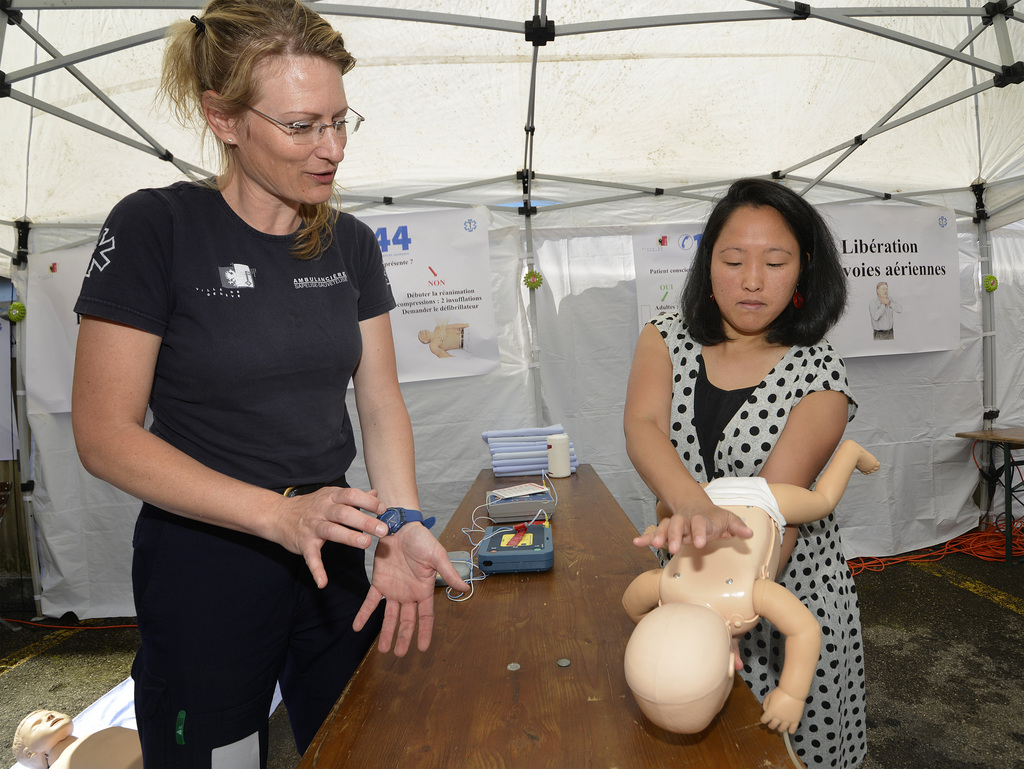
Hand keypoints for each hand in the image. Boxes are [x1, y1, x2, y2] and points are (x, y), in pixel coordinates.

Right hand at [268, 486, 387, 588]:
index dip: (367, 502)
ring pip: (331, 531)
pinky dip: (316, 570)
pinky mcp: (303, 543)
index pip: (351, 495)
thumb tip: (376, 494)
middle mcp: (321, 510)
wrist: (279, 515)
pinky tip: (323, 581)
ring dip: (348, 537)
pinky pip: (311, 557)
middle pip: (344, 513)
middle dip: (364, 521)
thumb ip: (354, 497)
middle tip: (382, 529)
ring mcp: (311, 527)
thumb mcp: (332, 496)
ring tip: (365, 544)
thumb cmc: (312, 506)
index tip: (382, 509)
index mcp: (331, 497)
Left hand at [353, 523, 469, 656]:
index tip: (424, 648)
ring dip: (386, 633)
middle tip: (400, 655)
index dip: (425, 632)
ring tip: (383, 650)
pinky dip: (364, 614)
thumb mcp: (437, 556)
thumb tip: (466, 588)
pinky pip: (370, 602)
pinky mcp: (379, 582)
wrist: (399, 525)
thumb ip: (449, 573)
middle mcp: (409, 594)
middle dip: (404, 638)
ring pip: (390, 617)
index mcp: (424, 590)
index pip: (426, 617)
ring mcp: (394, 590)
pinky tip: (357, 626)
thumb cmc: (421, 539)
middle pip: (407, 621)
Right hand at [632, 506, 752, 553]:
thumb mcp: (729, 520)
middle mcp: (686, 521)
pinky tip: (637, 543)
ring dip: (659, 535)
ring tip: (655, 545)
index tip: (700, 544)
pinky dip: (645, 538)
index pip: (700, 523)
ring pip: (665, 528)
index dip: (700, 532)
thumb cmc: (715, 518)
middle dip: (676, 536)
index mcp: (702, 519)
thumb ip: (738, 527)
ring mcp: (676, 526)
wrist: (697, 507)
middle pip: (679, 524)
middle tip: (675, 549)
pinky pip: (654, 534)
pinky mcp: (667, 533)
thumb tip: (749, 534)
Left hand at [760, 687, 805, 733]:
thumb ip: (765, 704)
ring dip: (779, 729)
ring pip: (781, 730)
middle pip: (772, 726)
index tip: (764, 719)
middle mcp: (778, 718)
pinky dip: (790, 731)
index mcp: (771, 712)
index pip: (764, 720)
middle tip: (772, 723)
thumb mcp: (769, 696)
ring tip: (780, 726)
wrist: (793, 692)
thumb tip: (765, 711)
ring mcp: (787, 720)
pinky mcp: (795, 721)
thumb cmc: (780, 692)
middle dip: (771, 725)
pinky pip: (792, 730)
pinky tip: (789, 730)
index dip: (763, 720)